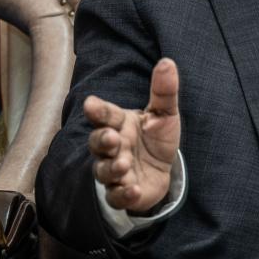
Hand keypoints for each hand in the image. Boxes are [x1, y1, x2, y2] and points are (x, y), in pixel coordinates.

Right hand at [84, 58, 180, 212]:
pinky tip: (133, 190)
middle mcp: (113, 147)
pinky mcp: (122, 192)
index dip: (98, 110)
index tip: (91, 104)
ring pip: (104, 170)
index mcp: (119, 124)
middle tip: (112, 137)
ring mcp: (115, 170)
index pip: (106, 115)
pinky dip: (123, 194)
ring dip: (112, 168)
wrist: (163, 169)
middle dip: (102, 140)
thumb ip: (164, 91)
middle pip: (98, 143)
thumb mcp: (165, 113)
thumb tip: (167, 62)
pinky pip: (116, 196)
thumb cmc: (157, 137)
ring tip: (124, 165)